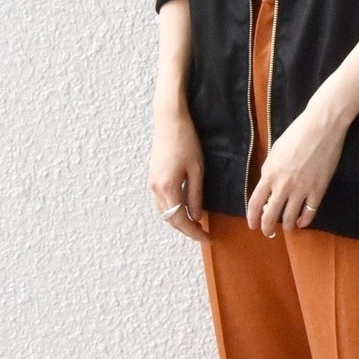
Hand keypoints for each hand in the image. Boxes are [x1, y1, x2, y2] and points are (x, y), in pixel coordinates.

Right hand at [149, 106, 210, 245]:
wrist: (169, 120)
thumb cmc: (186, 141)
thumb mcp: (197, 170)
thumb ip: (195, 195)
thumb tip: (196, 216)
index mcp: (168, 188)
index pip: (180, 219)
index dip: (193, 232)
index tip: (206, 238)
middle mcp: (156, 189)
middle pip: (170, 219)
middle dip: (186, 229)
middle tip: (202, 234)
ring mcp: (151, 183)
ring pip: (164, 212)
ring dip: (178, 221)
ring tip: (195, 224)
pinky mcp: (152, 177)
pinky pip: (160, 202)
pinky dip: (171, 210)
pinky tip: (182, 209)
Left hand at [246, 96, 346, 236]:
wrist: (321, 127)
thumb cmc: (296, 133)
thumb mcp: (275, 151)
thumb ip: (270, 170)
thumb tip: (268, 184)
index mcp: (269, 174)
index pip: (255, 203)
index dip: (252, 217)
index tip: (252, 225)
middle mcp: (282, 186)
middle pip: (270, 215)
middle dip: (267, 227)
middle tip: (268, 233)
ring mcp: (301, 190)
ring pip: (290, 217)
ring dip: (287, 226)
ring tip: (287, 229)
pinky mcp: (318, 190)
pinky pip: (310, 211)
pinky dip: (305, 220)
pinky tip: (302, 223)